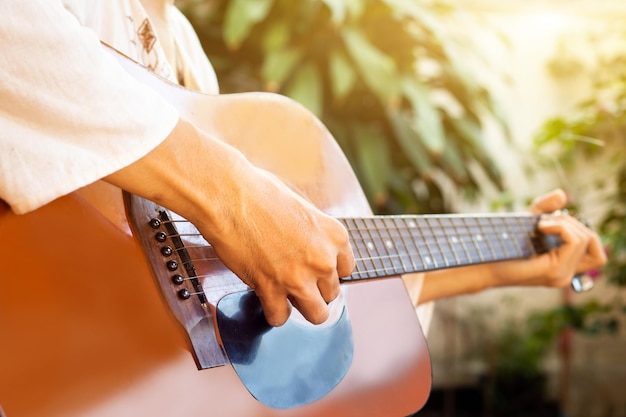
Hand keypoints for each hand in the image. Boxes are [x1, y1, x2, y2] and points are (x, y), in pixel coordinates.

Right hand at [201, 166, 354, 326]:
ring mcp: (299, 278)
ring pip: (317, 315)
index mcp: (335, 236)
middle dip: (314, 289)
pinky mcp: (271, 289)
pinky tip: (266, 298)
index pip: (346, 270)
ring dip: (301, 307)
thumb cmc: (260, 193)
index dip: (327, 271)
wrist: (228, 195)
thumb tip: (312, 248)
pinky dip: (273, 312)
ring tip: (286, 295)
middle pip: (331, 294)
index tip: (314, 269)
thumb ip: (314, 233)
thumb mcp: (302, 207)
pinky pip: (280, 318)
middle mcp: (323, 260)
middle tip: (295, 278)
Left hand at [491, 189, 606, 287]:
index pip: (597, 253)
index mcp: (564, 267)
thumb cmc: (500, 243)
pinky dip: (561, 226)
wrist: (481, 260)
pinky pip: (574, 240)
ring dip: (564, 222)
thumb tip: (562, 194)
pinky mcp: (552, 271)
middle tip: (544, 221)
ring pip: (585, 238)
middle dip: (571, 222)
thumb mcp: (527, 222)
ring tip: (541, 223)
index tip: (556, 225)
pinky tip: (540, 226)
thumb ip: (545, 209)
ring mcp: (561, 275)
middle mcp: (566, 275)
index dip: (584, 233)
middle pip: (592, 241)